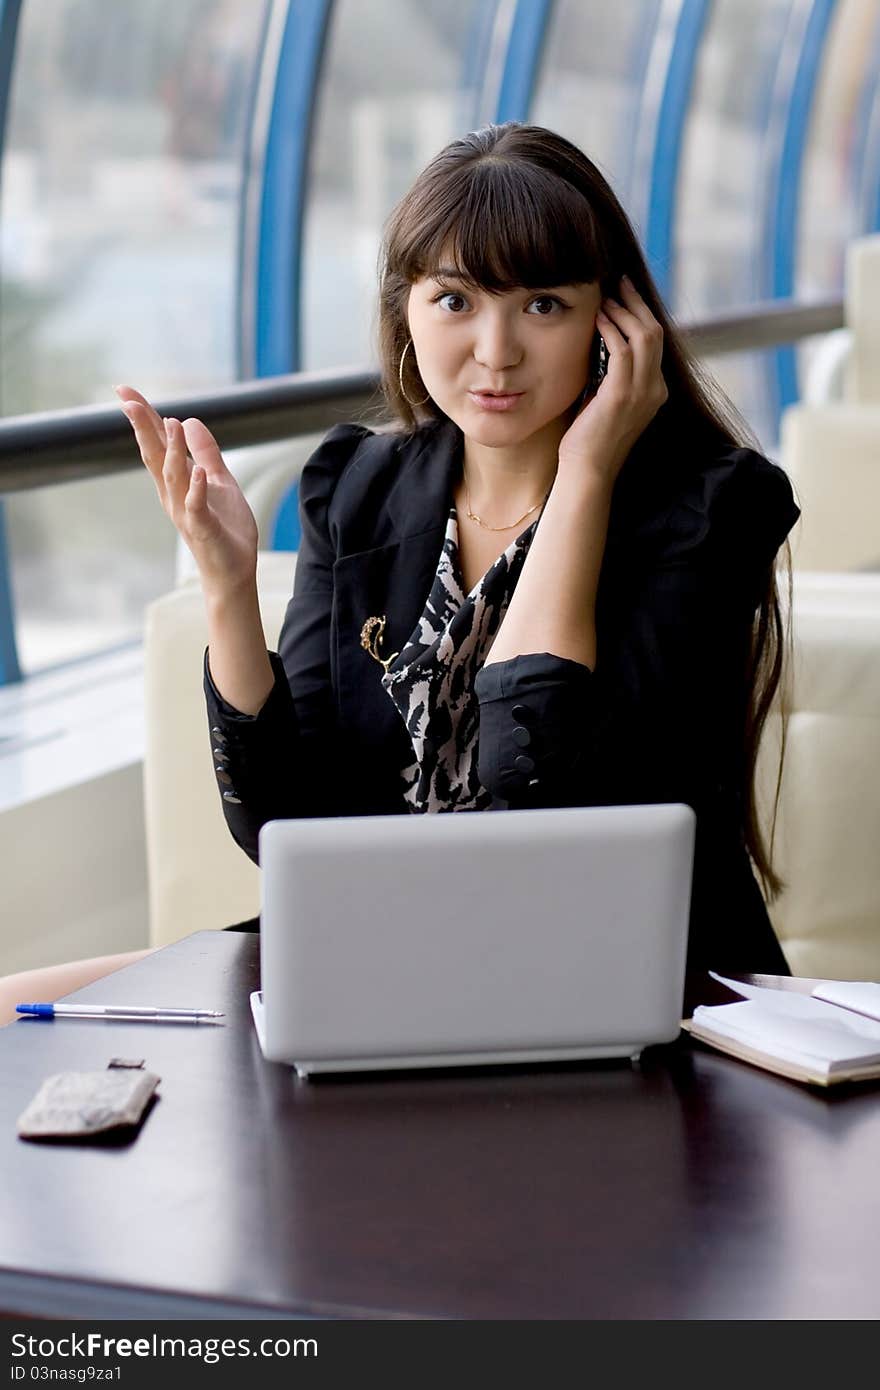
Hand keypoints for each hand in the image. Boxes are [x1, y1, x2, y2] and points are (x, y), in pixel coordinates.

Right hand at [115, 384, 258, 595]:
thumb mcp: (219, 481)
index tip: (125, 391)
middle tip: (126, 399)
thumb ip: (205, 452)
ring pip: (174, 477)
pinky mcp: (203, 528)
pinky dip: (196, 488)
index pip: (155, 444)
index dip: (143, 417)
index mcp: (176, 482)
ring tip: (170, 423)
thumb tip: (189, 420)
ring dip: (171, 450)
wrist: (232, 570)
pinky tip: (198, 470)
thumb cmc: (225, 528)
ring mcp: (186, 512)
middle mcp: (173, 495)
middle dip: (142, 427)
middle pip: (153, 456)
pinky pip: (196, 505)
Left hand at [557, 276, 667, 486]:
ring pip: (644, 336)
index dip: (642, 314)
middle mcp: (655, 389)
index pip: (657, 342)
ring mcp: (643, 393)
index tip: (625, 294)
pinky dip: (612, 330)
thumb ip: (611, 372)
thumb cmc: (590, 436)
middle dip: (637, 303)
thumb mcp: (606, 397)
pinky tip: (599, 319)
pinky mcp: (622, 396)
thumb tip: (602, 340)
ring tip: (607, 296)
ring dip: (624, 312)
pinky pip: (624, 351)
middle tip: (619, 283)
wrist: (588, 470)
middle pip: (656, 332)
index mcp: (655, 390)